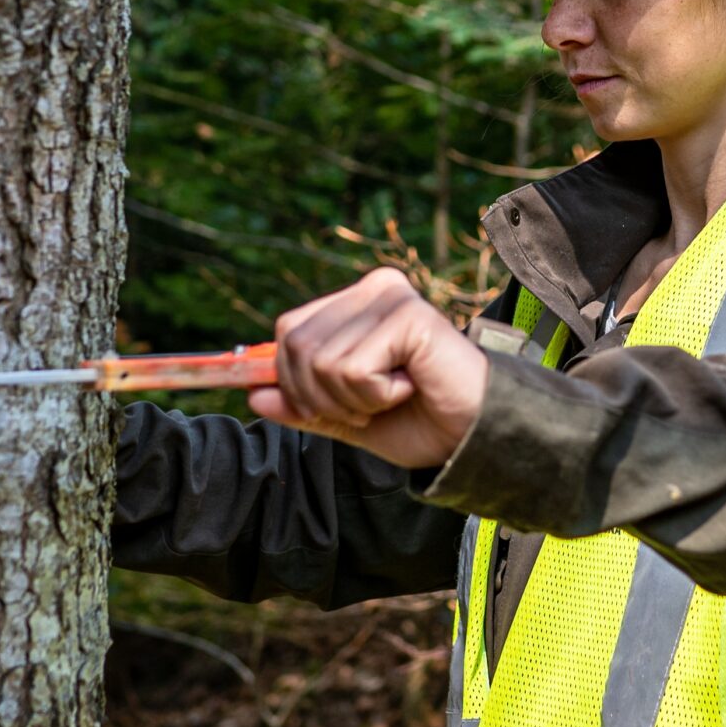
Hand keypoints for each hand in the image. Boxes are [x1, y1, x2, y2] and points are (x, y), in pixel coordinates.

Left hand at [249, 267, 489, 468]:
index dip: (288, 379)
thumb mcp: (347, 418)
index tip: (312, 409)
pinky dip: (376, 395)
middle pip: (295, 346)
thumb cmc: (419, 421)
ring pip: (322, 362)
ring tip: (392, 395)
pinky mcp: (408, 315)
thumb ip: (301, 405)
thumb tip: (252, 395)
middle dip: (319, 397)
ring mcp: (390, 298)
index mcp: (355, 303)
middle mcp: (371, 289)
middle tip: (367, 405)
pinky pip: (354, 368)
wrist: (473, 437)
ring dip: (352, 400)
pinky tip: (410, 386)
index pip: (288, 331)